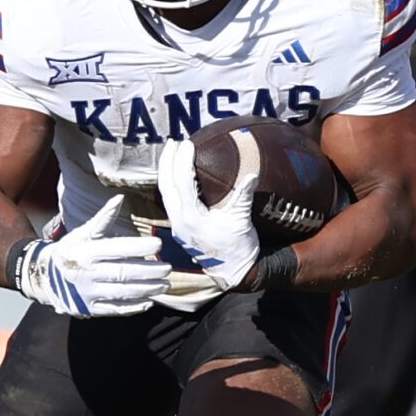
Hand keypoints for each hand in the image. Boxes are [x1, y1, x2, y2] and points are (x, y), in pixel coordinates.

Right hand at [11, 195, 169, 316]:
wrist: (44, 277)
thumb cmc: (71, 250)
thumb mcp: (83, 233)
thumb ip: (103, 219)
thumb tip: (120, 199)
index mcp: (86, 252)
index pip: (116, 249)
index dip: (138, 248)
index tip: (158, 244)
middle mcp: (87, 273)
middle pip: (123, 273)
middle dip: (149, 272)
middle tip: (168, 268)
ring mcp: (88, 293)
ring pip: (122, 293)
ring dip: (147, 289)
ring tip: (165, 284)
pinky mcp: (90, 309)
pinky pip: (115, 309)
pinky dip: (134, 307)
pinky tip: (149, 301)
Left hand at [157, 133, 260, 289]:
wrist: (233, 272)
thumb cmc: (238, 247)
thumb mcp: (241, 220)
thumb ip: (243, 196)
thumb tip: (251, 174)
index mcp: (192, 217)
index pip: (182, 183)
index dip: (182, 161)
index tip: (187, 144)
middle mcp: (179, 221)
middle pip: (166, 185)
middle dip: (167, 162)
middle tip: (173, 143)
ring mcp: (177, 226)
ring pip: (165, 193)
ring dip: (166, 172)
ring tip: (171, 154)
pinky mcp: (180, 228)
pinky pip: (170, 201)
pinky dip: (171, 185)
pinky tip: (176, 176)